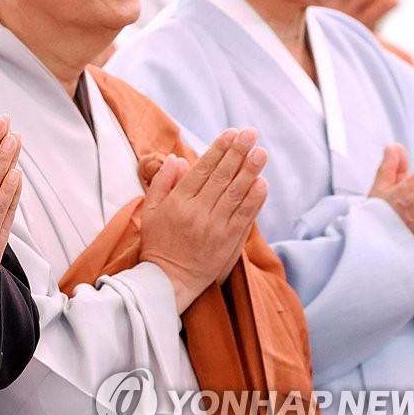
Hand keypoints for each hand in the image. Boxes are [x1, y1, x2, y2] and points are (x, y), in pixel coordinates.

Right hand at [140, 128, 268, 313]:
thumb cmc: (158, 244)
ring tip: (261, 152)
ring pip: (235, 194)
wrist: (168, 280)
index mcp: (177, 202)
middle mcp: (197, 212)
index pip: (201, 170)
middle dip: (237, 153)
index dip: (217, 150)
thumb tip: (177, 158)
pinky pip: (245, 217)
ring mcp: (215, 227)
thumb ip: (163, 183)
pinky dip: (254, 200)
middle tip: (251, 133)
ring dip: (250, 171)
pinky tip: (262, 184)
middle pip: (221, 177)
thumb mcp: (151, 211)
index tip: (230, 134)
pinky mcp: (229, 242)